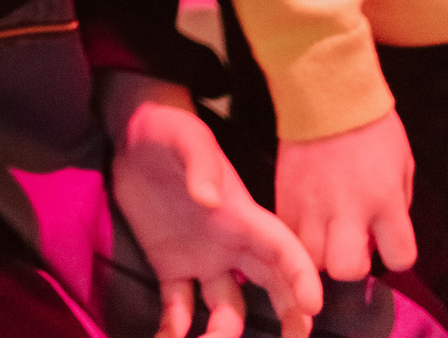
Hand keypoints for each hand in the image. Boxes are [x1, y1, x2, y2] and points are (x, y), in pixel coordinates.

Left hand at [115, 97, 320, 337]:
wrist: (135, 135)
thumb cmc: (170, 130)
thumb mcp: (187, 138)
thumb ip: (201, 163)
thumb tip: (208, 200)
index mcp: (242, 217)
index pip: (285, 250)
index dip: (302, 277)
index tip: (313, 307)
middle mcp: (231, 245)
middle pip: (272, 287)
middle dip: (289, 317)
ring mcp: (202, 259)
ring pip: (227, 310)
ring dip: (223, 334)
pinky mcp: (170, 266)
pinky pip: (179, 309)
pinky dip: (176, 330)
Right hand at [274, 110, 415, 283]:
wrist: (325, 93)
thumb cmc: (370, 126)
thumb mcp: (402, 164)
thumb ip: (396, 205)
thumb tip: (381, 236)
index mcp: (385, 199)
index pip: (400, 257)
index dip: (396, 254)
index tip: (388, 243)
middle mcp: (349, 208)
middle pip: (346, 269)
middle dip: (349, 265)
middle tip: (348, 246)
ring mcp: (312, 204)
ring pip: (310, 259)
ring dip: (319, 254)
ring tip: (323, 237)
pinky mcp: (283, 195)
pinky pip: (286, 234)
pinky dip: (295, 235)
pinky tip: (303, 223)